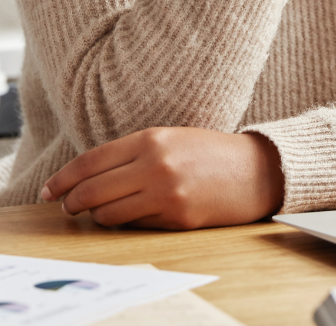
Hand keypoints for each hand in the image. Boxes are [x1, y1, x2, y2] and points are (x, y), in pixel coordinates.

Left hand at [39, 128, 284, 229]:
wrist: (257, 169)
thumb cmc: (212, 153)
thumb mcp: (172, 139)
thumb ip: (134, 152)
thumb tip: (90, 177)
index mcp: (152, 139)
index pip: (91, 161)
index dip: (63, 179)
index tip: (49, 190)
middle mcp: (155, 164)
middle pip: (91, 191)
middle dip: (72, 203)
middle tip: (68, 207)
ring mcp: (165, 192)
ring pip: (107, 214)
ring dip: (99, 217)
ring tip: (104, 212)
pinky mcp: (176, 216)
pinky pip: (133, 226)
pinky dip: (126, 224)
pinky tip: (134, 215)